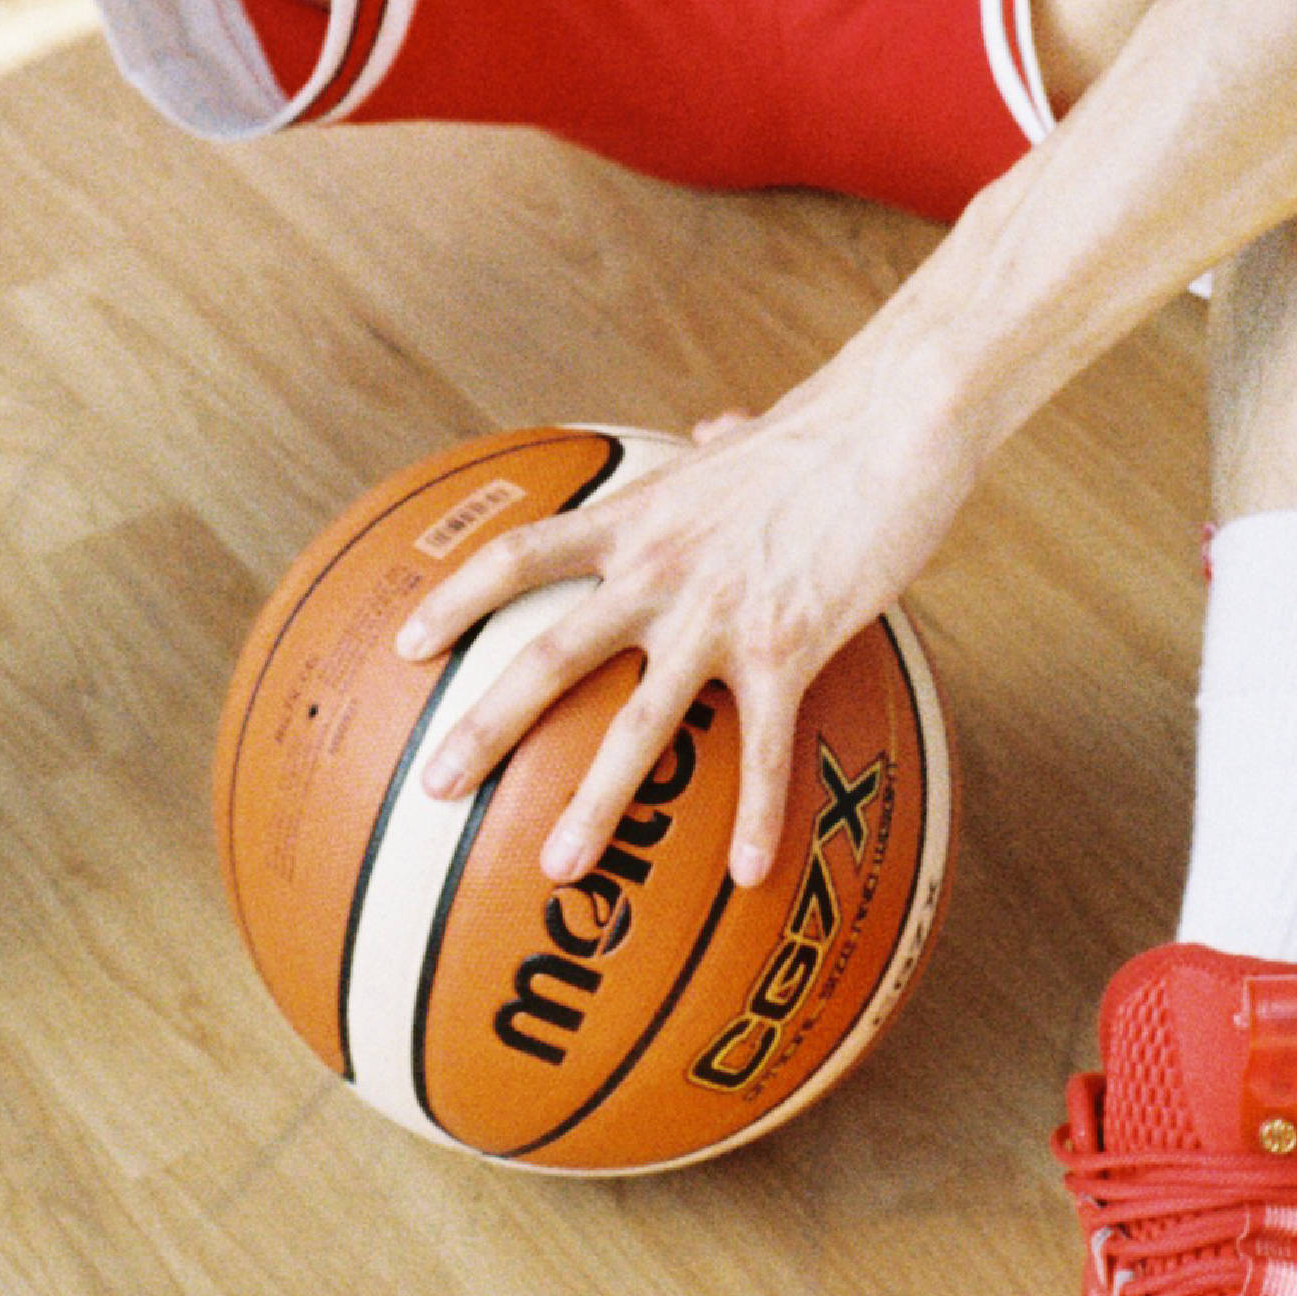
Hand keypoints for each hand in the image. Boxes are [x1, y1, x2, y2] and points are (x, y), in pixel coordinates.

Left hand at [390, 384, 957, 887]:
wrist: (892, 419)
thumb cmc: (827, 427)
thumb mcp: (747, 438)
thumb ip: (715, 448)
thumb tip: (715, 429)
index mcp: (636, 518)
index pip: (518, 557)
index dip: (456, 602)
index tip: (405, 647)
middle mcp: (657, 569)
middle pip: (547, 655)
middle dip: (484, 727)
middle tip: (432, 787)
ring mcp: (718, 613)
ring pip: (638, 723)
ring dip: (594, 803)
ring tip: (556, 868)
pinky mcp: (787, 644)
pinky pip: (762, 748)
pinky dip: (757, 816)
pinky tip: (750, 876)